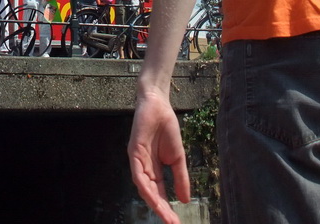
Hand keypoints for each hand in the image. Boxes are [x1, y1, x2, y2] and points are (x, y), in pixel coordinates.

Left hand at [128, 91, 189, 223]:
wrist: (159, 107)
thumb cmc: (167, 129)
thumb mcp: (178, 158)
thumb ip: (180, 178)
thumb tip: (185, 200)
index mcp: (154, 170)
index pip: (160, 194)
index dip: (167, 208)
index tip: (177, 222)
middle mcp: (144, 169)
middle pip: (152, 195)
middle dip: (162, 210)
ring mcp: (137, 162)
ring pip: (144, 188)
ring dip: (154, 202)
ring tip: (165, 215)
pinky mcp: (133, 152)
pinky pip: (138, 173)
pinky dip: (145, 186)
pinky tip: (152, 196)